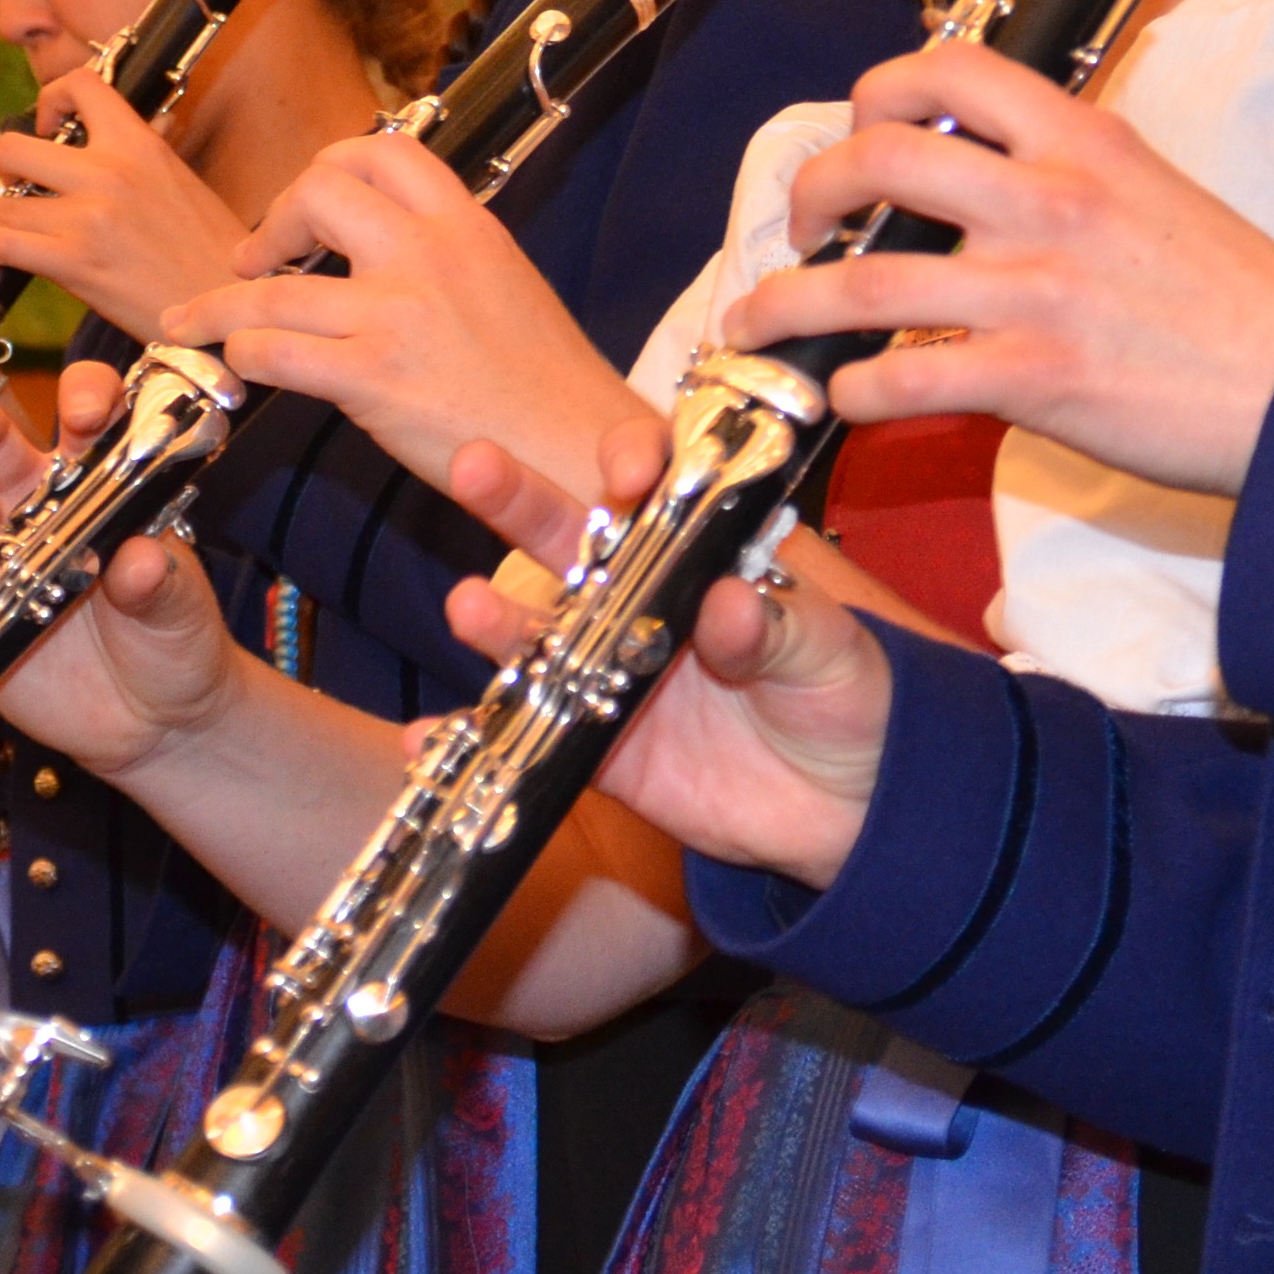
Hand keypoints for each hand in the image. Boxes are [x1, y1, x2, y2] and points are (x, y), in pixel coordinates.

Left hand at [0, 69, 253, 345]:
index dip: (50, 100)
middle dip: (3, 171)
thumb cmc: (212, 250)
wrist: (228, 301)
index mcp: (138, 145)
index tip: (51, 130)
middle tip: (18, 191)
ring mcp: (87, 218)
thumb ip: (140, 157)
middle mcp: (108, 173)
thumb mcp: (179, 182)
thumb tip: (120, 139)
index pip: (80, 83)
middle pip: (11, 148)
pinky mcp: (75, 263)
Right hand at [0, 362, 244, 781]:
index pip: (90, 424)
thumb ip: (162, 584)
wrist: (148, 722)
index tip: (85, 415)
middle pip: (7, 455)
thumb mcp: (182, 612)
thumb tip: (142, 562)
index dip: (85, 403)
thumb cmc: (176, 646)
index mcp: (102, 487)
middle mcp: (41, 506)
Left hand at [169, 134, 650, 499]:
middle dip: (273, 222)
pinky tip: (238, 366)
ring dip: (219, 304)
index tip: (310, 204)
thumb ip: (446, 254)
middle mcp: (428, 255)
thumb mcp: (507, 282)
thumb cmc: (548, 383)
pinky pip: (276, 353)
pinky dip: (244, 355)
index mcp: (467, 225)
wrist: (581, 449)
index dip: (330, 168)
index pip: (384, 153)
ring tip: (190, 320)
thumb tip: (383, 249)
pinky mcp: (373, 380)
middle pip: (319, 192)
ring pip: (272, 288)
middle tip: (257, 259)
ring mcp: (396, 315)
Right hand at [434, 422, 891, 891]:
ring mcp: (610, 673)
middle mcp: (642, 601)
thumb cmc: (850, 701)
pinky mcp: (596, 748)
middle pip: (570, 541)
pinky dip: (469, 741)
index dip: (634, 465)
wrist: (851, 809)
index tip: (628, 473)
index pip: (657, 490)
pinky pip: (524, 737)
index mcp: (703, 555)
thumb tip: (730, 605)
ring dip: (497, 621)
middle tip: (476, 464)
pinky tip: (421, 740)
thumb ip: (781, 628)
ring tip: (465, 607)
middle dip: (522, 501)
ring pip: (539, 636)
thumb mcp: (834, 653)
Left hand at [728, 42, 1273, 497]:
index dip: (878, 88)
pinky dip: (853, 387)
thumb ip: (1072, 173)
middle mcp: (1049, 198)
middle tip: (798, 228)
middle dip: (811, 189)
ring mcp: (1035, 289)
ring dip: (789, 304)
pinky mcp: (1034, 378)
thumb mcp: (1158, 192)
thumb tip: (989, 176)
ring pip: (865, 277)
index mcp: (1084, 139)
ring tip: (756, 324)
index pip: (951, 67)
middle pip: (881, 157)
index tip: (858, 127)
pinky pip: (903, 374)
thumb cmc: (1241, 302)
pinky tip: (845, 394)